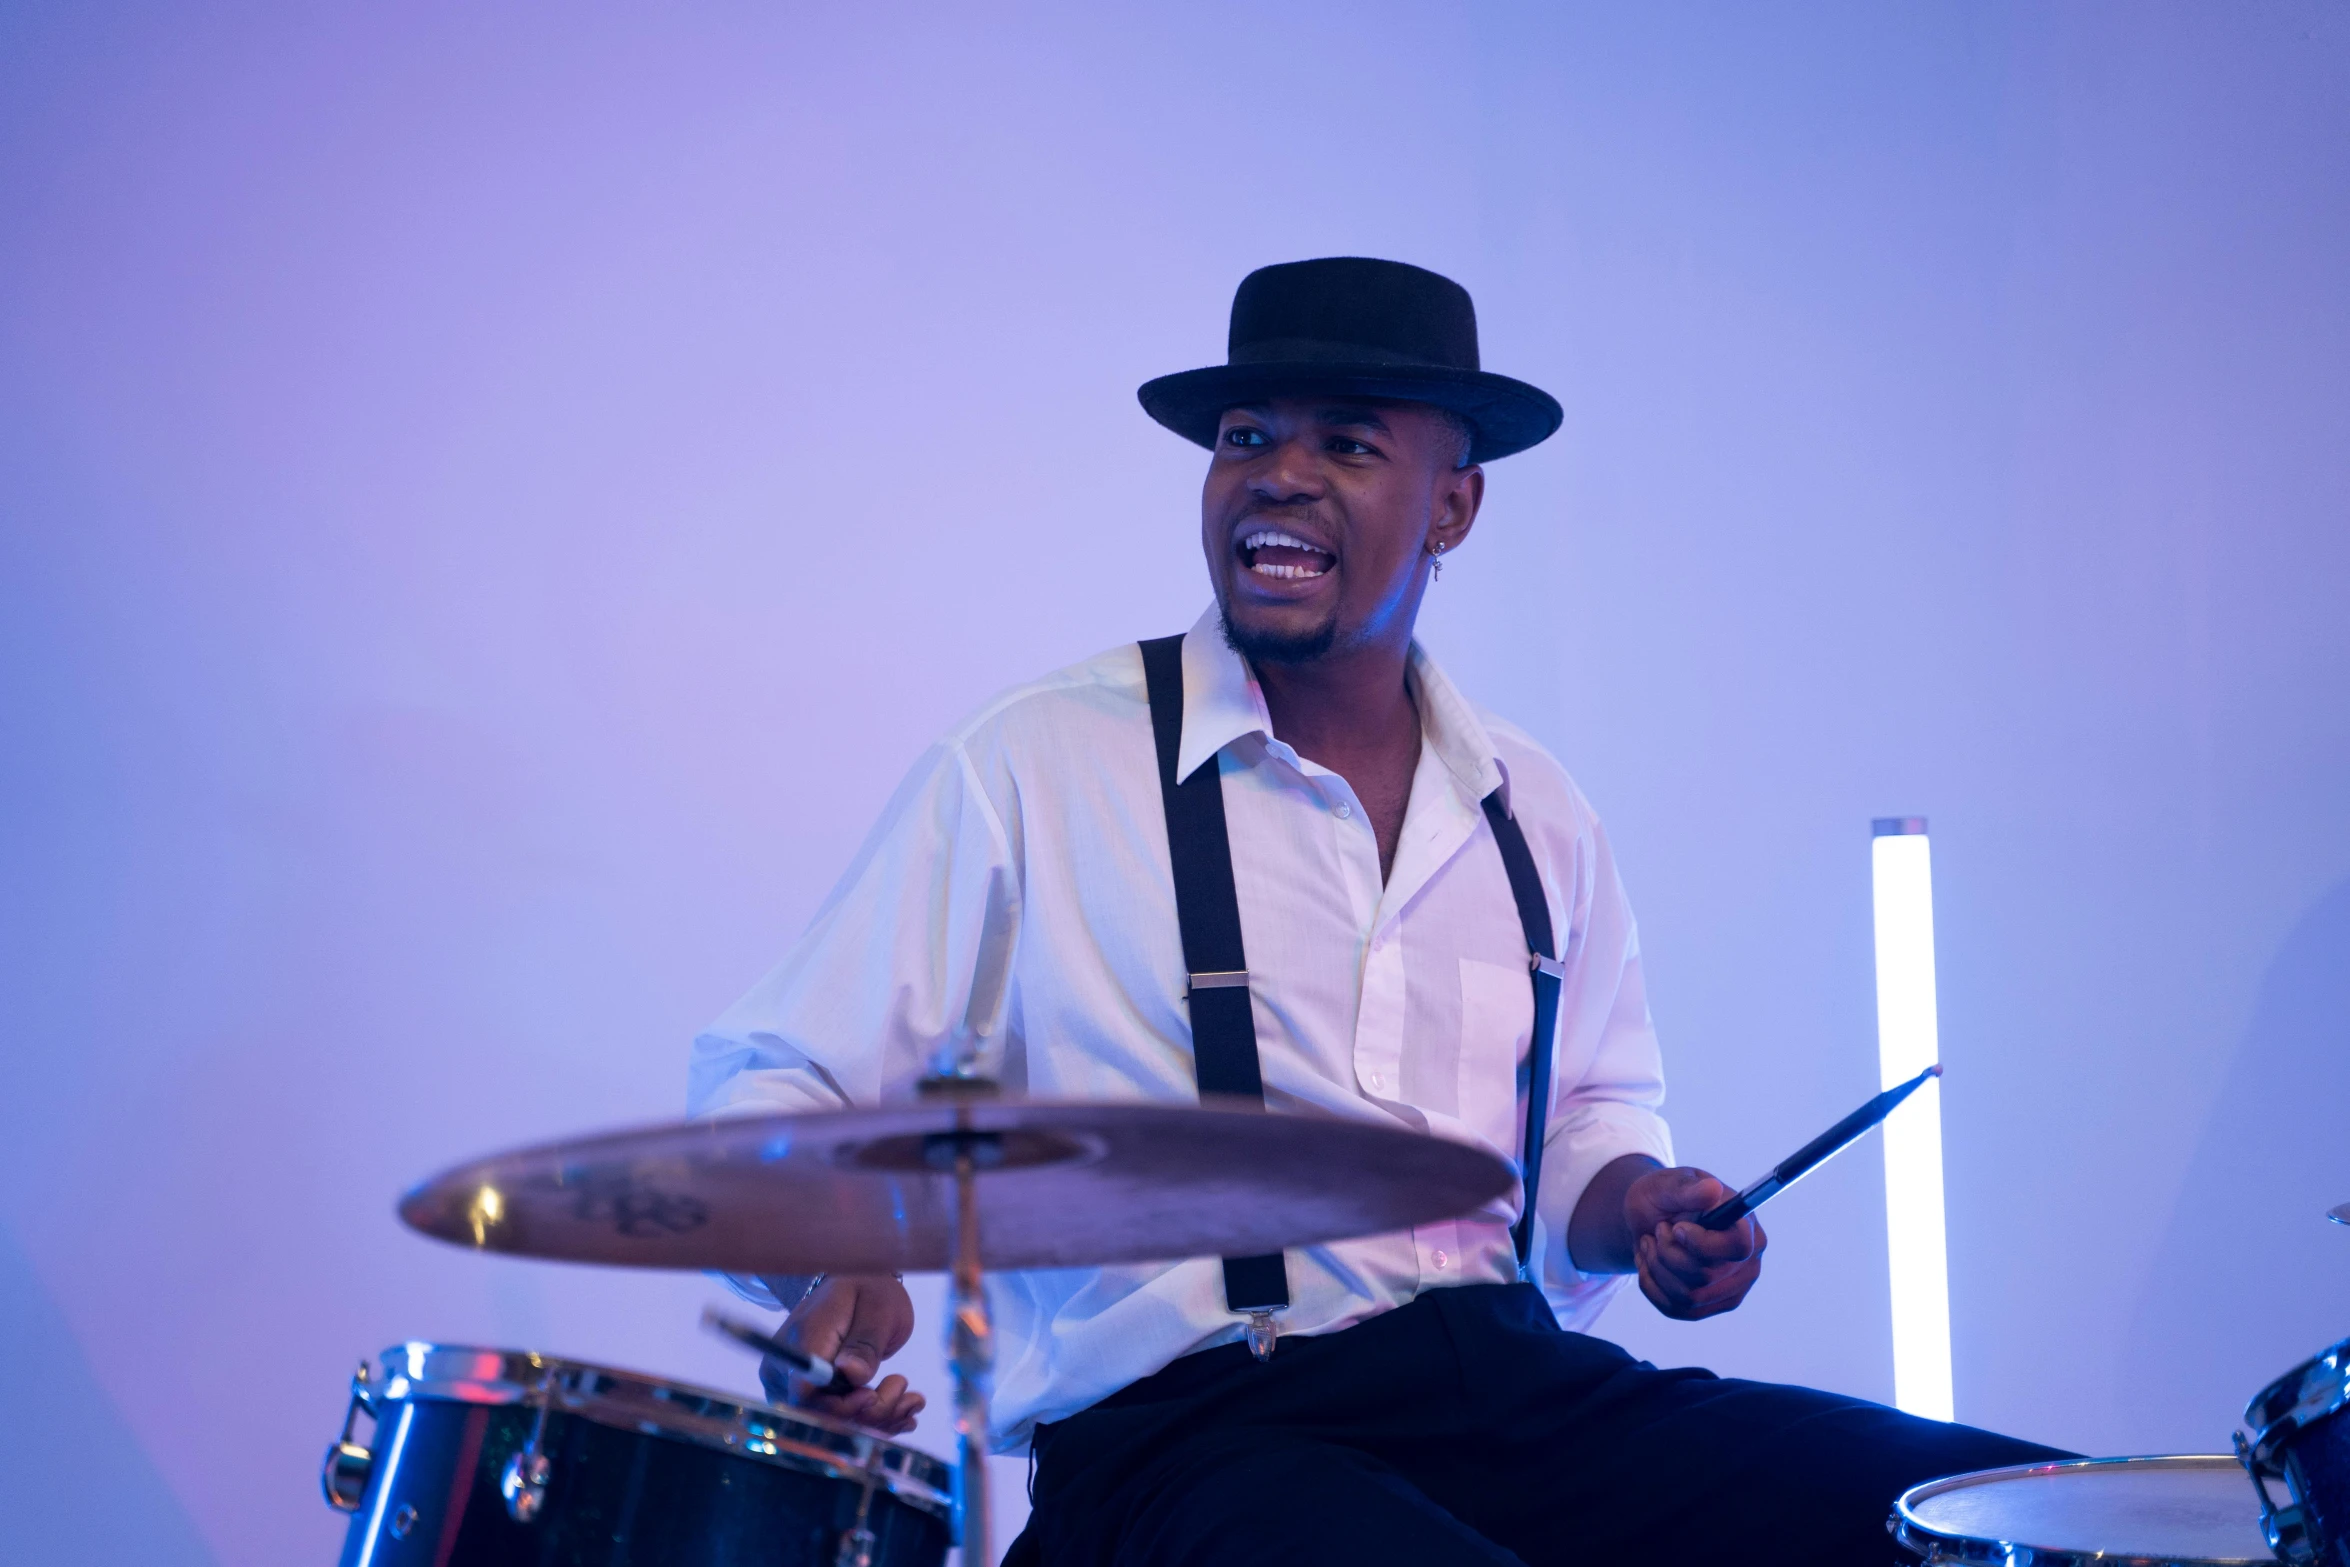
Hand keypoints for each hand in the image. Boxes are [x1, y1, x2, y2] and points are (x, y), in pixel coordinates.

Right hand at [758, 1274, 924, 1434]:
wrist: (858, 1286)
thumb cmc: (867, 1288)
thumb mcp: (876, 1307)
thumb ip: (865, 1342)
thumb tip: (851, 1374)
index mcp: (802, 1342)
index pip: (806, 1394)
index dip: (839, 1407)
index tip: (872, 1396)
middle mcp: (790, 1370)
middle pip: (821, 1415)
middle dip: (870, 1414)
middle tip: (906, 1390)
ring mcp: (800, 1386)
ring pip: (835, 1423)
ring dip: (880, 1418)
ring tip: (914, 1399)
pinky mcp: (816, 1397)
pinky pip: (843, 1419)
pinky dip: (878, 1418)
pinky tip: (904, 1408)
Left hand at [1624, 1166, 1766, 1320]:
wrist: (1649, 1219)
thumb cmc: (1664, 1196)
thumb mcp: (1668, 1183)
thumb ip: (1689, 1188)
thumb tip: (1713, 1190)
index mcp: (1747, 1227)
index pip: (1738, 1248)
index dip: (1702, 1244)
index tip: (1677, 1228)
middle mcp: (1747, 1263)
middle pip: (1706, 1276)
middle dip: (1668, 1252)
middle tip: (1659, 1230)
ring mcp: (1731, 1289)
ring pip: (1688, 1296)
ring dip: (1657, 1267)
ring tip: (1651, 1243)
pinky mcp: (1710, 1307)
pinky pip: (1676, 1309)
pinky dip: (1652, 1286)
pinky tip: (1648, 1263)